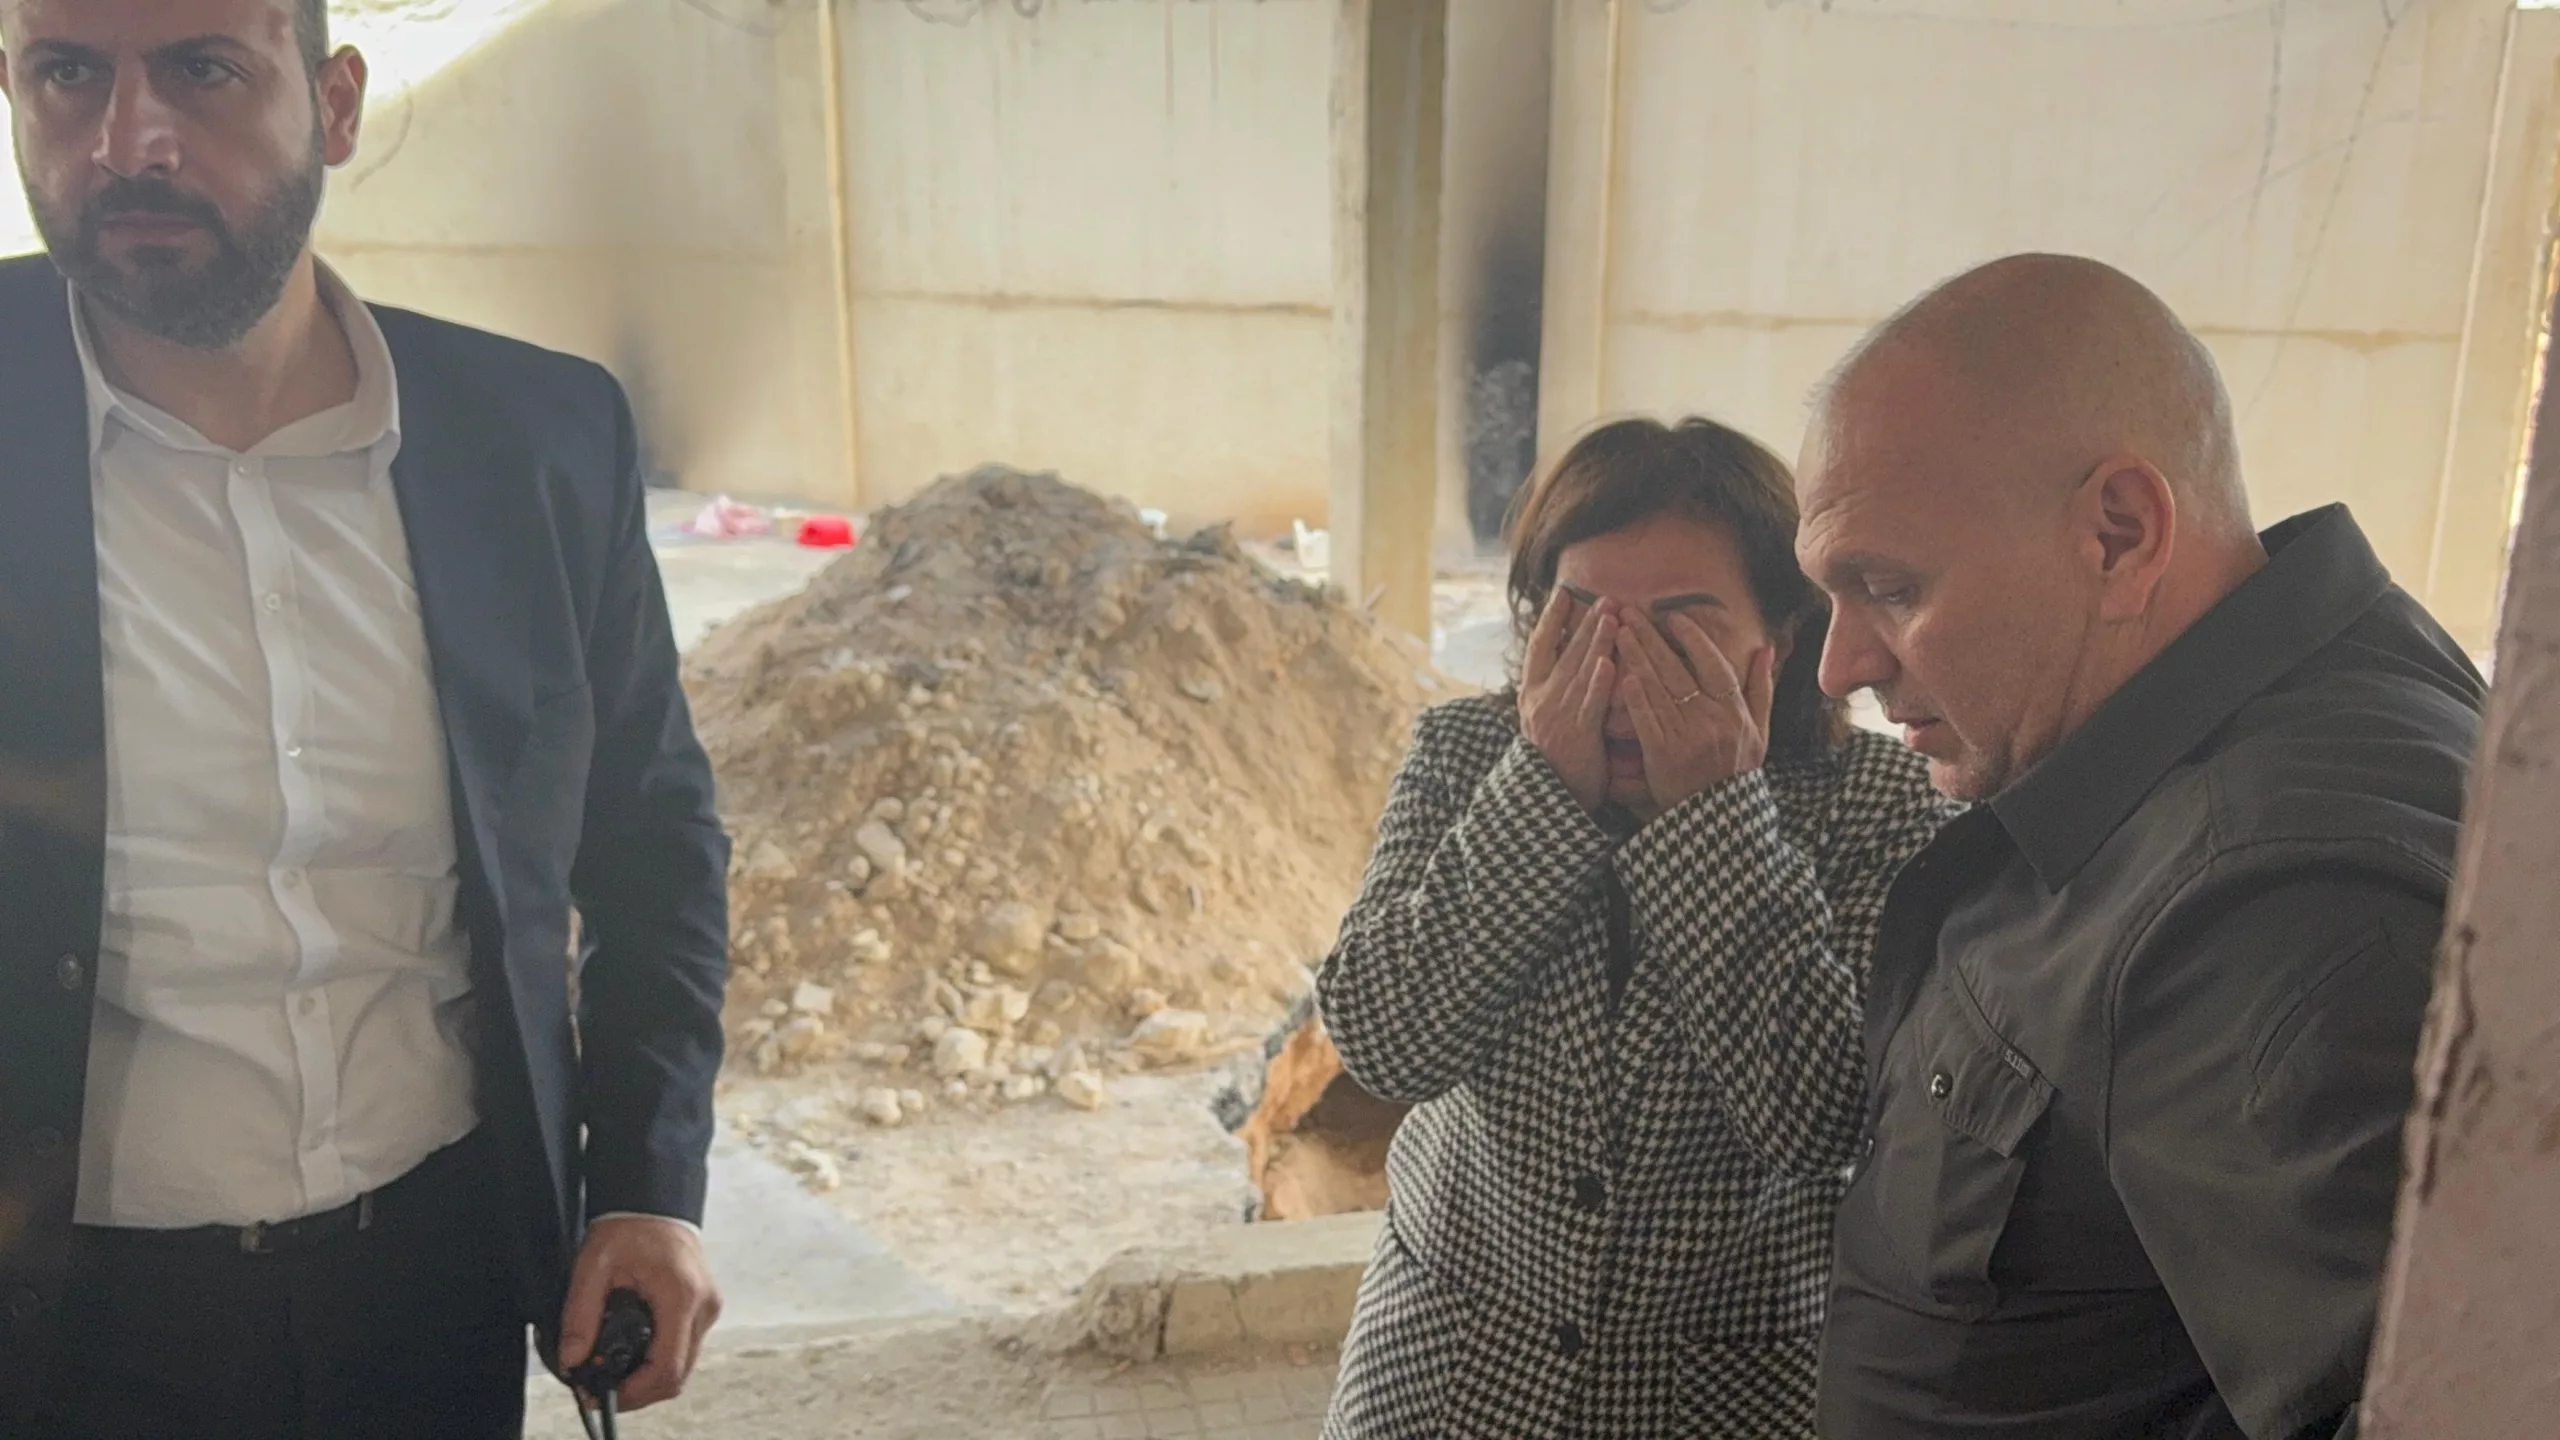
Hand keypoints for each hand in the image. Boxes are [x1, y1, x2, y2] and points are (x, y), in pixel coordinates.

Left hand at [559, 1215, 721, 1411]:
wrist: (654, 1201)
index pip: (666, 1366)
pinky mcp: (703, 1309)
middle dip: (638, 1391)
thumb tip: (572, 1358)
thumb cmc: (630, 1225)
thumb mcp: (594, 1266)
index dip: (634, 1391)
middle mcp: (704, 1306)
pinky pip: (684, 1350)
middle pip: (677, 1375)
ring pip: (683, 1367)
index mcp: (681, 1295)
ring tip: (613, 1372)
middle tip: (602, 1389)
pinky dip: (658, 1362)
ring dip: (648, 1378)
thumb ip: (580, 1315)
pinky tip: (632, 1354)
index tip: (603, 1394)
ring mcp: (708, 1309)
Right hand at [1520, 590, 1616, 814]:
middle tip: (1605, 598)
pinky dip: (1598, 683)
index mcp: (1531, 693)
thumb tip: (1574, 657)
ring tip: (1610, 616)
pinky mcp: (1577, 736)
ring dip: (1596, 642)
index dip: (1551, 618)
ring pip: (1579, 672)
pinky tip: (1608, 663)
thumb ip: (1555, 689)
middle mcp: (1541, 700)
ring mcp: (1557, 717)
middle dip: (1585, 623)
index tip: (1564, 593)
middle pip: (1565, 653)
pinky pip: (1589, 705)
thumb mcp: (1545, 718)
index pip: (1539, 646)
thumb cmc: (1556, 757)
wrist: (1551, 799)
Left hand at [1614, 609, 1773, 817]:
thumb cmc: (1736, 772)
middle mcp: (1712, 720)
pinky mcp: (1664, 755)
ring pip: (1659, 689)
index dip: (1694, 639)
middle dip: (1651, 638)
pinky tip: (1622, 675)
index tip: (1673, 616)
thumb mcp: (1759, 732)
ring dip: (1636, 657)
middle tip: (1630, 612)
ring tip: (1617, 632)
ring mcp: (1687, 737)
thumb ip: (1760, 690)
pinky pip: (1648, 720)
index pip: (1714, 665)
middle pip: (1678, 670)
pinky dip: (1636, 698)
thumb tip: (1765, 651)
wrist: (1717, 817)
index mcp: (1734, 712)